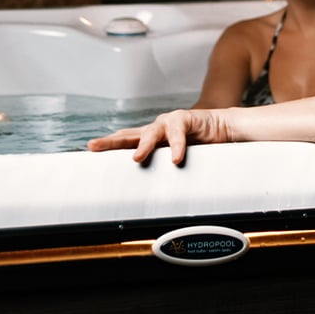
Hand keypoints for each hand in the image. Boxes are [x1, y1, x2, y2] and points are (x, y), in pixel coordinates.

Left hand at [86, 109, 226, 164]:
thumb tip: (147, 194)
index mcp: (151, 138)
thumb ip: (163, 170)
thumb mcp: (177, 159)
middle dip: (111, 141)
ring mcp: (170, 122)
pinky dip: (176, 146)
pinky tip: (176, 158)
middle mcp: (156, 128)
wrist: (225, 129)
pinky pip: (178, 133)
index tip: (88, 152)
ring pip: (151, 132)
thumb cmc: (200, 146)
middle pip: (129, 134)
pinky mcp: (187, 119)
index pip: (125, 141)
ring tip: (137, 158)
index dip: (108, 146)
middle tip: (94, 147)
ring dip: (143, 145)